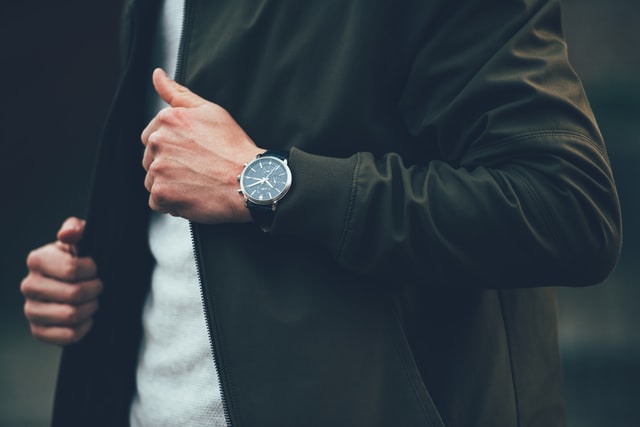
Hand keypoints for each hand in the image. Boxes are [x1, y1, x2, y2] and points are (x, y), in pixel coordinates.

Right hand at [20, 217, 102, 345]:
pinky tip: (86, 317)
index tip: (94, 269)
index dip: (91, 270)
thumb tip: (67, 234)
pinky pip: (67, 335)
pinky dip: (84, 327)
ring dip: (90, 308)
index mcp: (37, 260)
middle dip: (94, 290)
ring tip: (92, 300)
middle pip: (74, 294)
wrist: (78, 284)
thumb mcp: (82, 238)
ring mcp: (31, 310)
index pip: (71, 270)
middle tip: (97, 286)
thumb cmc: (81, 258)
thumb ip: (76, 228)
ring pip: (71, 315)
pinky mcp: (38, 331)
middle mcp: (29, 285)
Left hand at [141, 68, 263, 222]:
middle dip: (169, 166)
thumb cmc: (234, 147)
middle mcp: (158, 142)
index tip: (193, 154)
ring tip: (197, 184)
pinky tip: (193, 196)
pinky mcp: (162, 194)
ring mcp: (158, 169)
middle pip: (150, 159)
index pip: (152, 136)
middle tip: (198, 170)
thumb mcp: (210, 111)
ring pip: (153, 181)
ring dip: (170, 185)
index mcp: (167, 120)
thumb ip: (178, 93)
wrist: (249, 180)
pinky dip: (173, 204)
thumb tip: (157, 74)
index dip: (173, 148)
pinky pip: (157, 202)